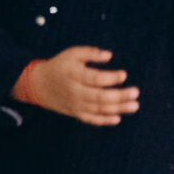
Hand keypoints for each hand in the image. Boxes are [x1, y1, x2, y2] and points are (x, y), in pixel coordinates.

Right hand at [16, 46, 137, 125]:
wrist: (38, 84)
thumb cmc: (60, 66)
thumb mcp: (72, 54)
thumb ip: (90, 53)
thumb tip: (109, 55)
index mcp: (74, 75)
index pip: (94, 78)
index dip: (110, 77)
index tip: (124, 74)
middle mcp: (74, 91)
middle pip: (99, 97)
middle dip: (119, 96)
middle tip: (135, 92)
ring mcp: (75, 104)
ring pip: (98, 109)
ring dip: (118, 109)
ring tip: (134, 105)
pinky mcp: (75, 113)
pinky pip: (90, 119)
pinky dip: (104, 120)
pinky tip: (118, 118)